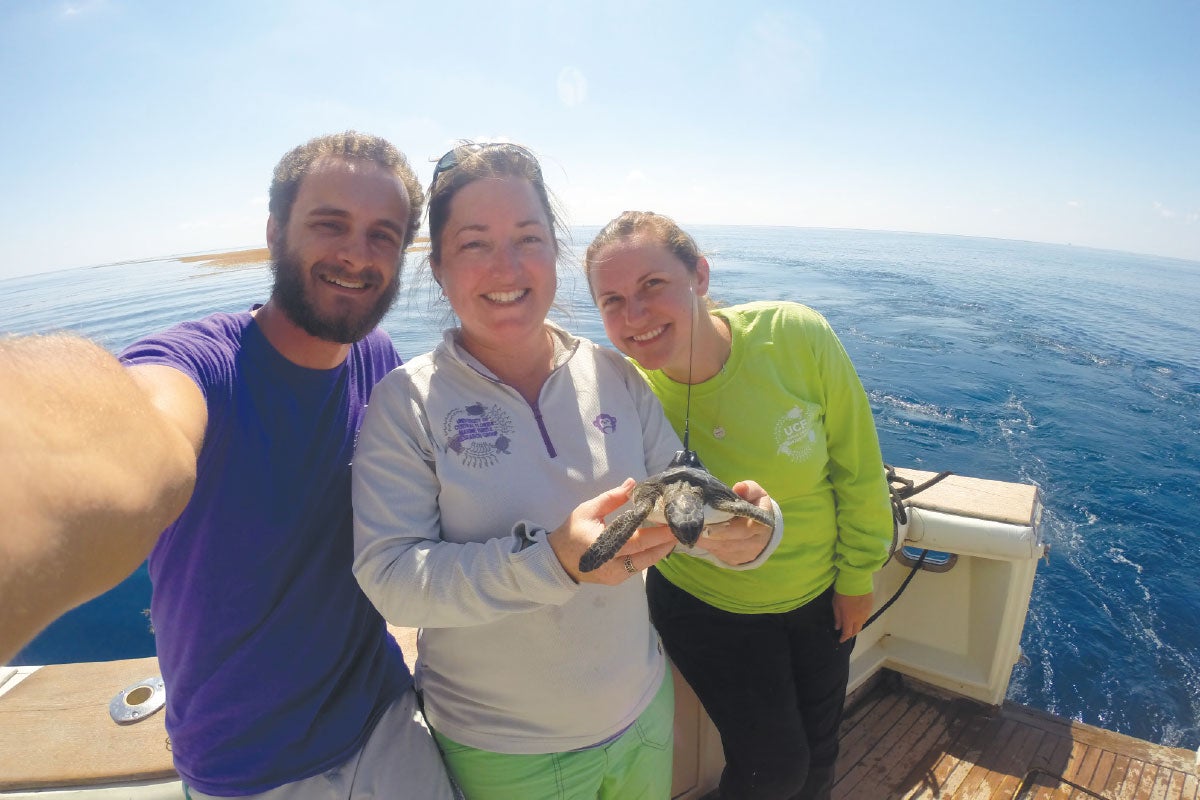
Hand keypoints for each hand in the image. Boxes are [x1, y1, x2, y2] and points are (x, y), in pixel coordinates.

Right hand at [547, 478, 676, 585]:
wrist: (558, 560)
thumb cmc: (572, 532)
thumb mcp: (588, 510)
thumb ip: (612, 498)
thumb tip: (633, 483)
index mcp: (601, 545)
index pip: (635, 539)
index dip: (657, 532)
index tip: (672, 521)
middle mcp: (611, 565)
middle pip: (646, 555)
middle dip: (666, 542)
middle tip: (683, 529)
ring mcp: (615, 576)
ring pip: (645, 563)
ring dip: (662, 549)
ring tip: (675, 534)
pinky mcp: (617, 580)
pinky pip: (638, 567)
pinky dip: (651, 555)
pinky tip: (661, 543)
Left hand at [698, 479, 774, 565]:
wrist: (762, 526)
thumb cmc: (755, 504)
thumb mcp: (756, 493)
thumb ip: (749, 489)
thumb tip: (739, 487)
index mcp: (762, 523)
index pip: (745, 529)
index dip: (726, 529)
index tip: (708, 527)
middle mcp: (757, 542)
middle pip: (731, 542)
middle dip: (710, 537)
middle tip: (693, 530)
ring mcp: (747, 553)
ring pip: (723, 550)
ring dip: (706, 543)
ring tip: (691, 533)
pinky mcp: (736, 559)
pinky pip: (720, 555)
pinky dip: (707, 547)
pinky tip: (696, 538)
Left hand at [833, 591, 873, 642]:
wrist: (855, 581)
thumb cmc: (843, 592)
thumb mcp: (836, 605)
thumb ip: (837, 617)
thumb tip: (837, 627)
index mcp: (849, 618)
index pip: (847, 633)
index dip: (844, 638)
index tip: (841, 640)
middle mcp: (859, 618)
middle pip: (856, 630)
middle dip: (851, 634)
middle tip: (847, 634)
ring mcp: (866, 612)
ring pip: (862, 624)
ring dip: (857, 626)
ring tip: (852, 626)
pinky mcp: (870, 606)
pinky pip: (866, 616)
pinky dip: (861, 619)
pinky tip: (858, 617)